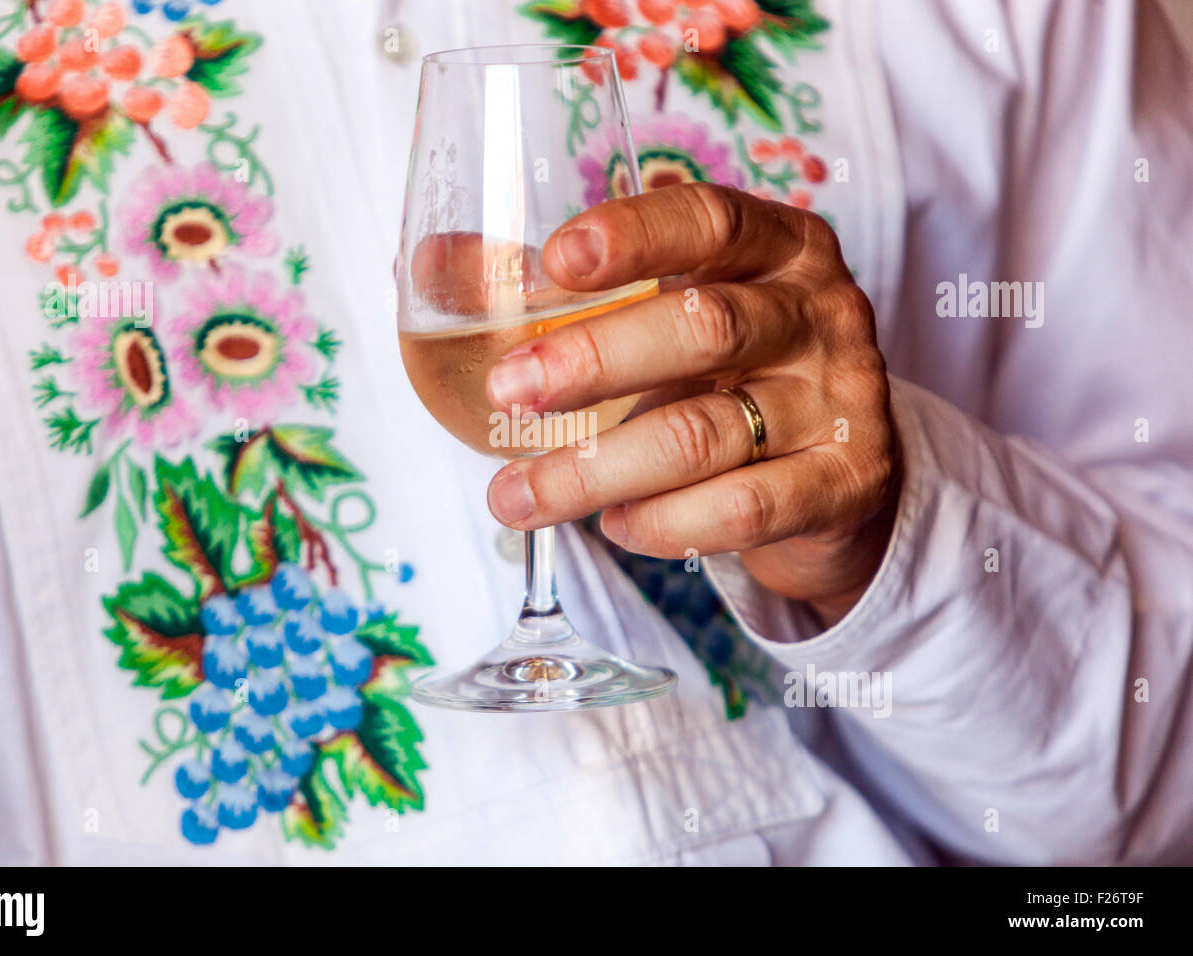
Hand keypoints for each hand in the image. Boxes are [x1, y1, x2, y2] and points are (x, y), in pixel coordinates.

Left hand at [483, 183, 899, 627]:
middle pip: (704, 328)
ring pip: (708, 433)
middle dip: (593, 362)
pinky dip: (664, 522)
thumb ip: (566, 292)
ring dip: (597, 470)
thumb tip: (431, 264)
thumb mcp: (667, 315)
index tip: (555, 261)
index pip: (709, 219)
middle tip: (509, 393)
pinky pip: (744, 508)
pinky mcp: (847, 483)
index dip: (634, 237)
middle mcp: (820, 313)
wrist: (838, 471)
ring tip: (516, 496)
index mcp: (778, 247)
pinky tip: (615, 526)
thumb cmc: (728, 374)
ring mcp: (841, 400)